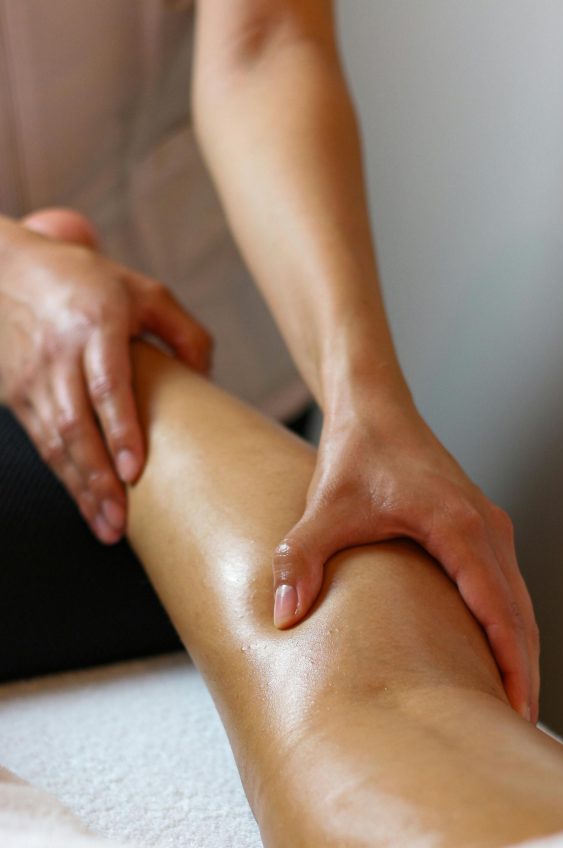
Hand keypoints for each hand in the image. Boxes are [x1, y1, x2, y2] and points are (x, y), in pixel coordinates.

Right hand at [0, 209, 211, 542]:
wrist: (6, 269)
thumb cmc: (87, 282)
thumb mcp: (143, 290)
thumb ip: (184, 330)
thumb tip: (207, 379)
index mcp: (95, 323)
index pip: (107, 384)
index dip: (120, 430)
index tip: (135, 471)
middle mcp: (60, 354)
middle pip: (75, 425)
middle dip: (98, 479)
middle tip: (121, 521)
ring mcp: (35, 378)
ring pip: (55, 444)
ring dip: (81, 490)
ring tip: (108, 529)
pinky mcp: (19, 396)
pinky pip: (43, 445)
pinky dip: (66, 479)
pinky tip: (87, 506)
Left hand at [272, 394, 539, 722]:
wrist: (375, 411)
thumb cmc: (356, 456)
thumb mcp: (323, 509)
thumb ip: (300, 559)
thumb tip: (285, 615)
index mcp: (458, 526)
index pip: (497, 605)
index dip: (508, 659)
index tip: (515, 707)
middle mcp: (486, 528)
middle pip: (519, 613)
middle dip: (522, 671)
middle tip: (516, 729)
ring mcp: (489, 529)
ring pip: (519, 603)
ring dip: (519, 651)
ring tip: (511, 706)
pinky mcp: (482, 531)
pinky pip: (507, 588)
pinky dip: (510, 626)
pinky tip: (496, 658)